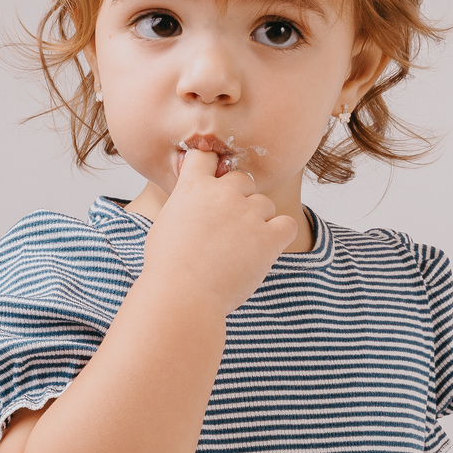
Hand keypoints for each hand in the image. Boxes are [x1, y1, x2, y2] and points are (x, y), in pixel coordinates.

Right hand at [139, 145, 298, 318]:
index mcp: (194, 187)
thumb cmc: (167, 269)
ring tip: (241, 249)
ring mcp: (248, 214)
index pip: (207, 156)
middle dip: (240, 200)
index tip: (214, 185)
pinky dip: (279, 236)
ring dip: (258, 222)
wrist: (181, 296)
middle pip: (244, 180)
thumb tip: (195, 209)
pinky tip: (264, 251)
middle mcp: (223, 194)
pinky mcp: (268, 238)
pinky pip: (287, 225)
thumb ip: (186, 207)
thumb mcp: (165, 225)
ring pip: (265, 205)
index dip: (213, 169)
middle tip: (229, 228)